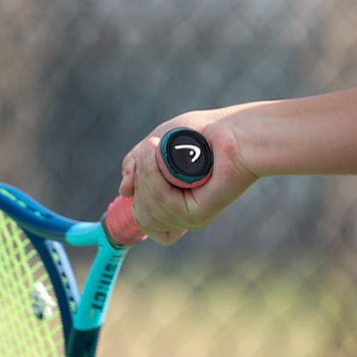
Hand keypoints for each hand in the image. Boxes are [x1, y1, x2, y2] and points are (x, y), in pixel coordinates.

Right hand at [118, 112, 257, 244]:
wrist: (232, 131)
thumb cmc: (200, 134)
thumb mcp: (156, 146)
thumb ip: (137, 166)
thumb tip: (124, 192)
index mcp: (177, 204)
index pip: (147, 225)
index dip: (136, 204)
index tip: (138, 179)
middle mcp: (185, 216)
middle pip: (143, 218)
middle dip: (139, 183)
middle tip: (149, 151)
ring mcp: (192, 217)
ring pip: (149, 210)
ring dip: (145, 174)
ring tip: (155, 146)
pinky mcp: (199, 213)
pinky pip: (163, 202)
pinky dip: (154, 177)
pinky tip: (158, 155)